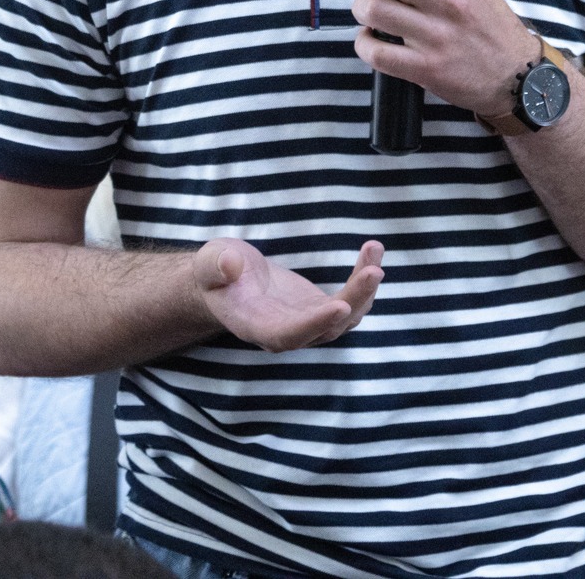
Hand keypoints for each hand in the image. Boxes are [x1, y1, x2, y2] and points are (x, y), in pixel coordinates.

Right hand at [193, 238, 383, 351]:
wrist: (228, 280)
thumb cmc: (216, 272)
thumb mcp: (209, 262)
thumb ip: (216, 266)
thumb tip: (231, 265)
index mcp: (255, 326)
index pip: (288, 335)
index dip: (314, 324)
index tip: (340, 307)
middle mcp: (286, 332)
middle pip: (328, 328)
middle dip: (354, 300)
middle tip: (374, 271)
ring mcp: (308, 322)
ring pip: (346, 316)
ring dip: (365, 287)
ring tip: (374, 249)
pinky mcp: (321, 308)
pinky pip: (350, 300)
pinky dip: (364, 278)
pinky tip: (372, 251)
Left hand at [348, 0, 541, 117]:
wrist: (515, 75)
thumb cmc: (490, 26)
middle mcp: (450, 2)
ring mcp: (436, 36)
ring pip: (373, 10)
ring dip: (361, 7)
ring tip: (369, 10)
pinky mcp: (425, 68)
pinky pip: (374, 51)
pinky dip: (363, 42)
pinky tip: (372, 38)